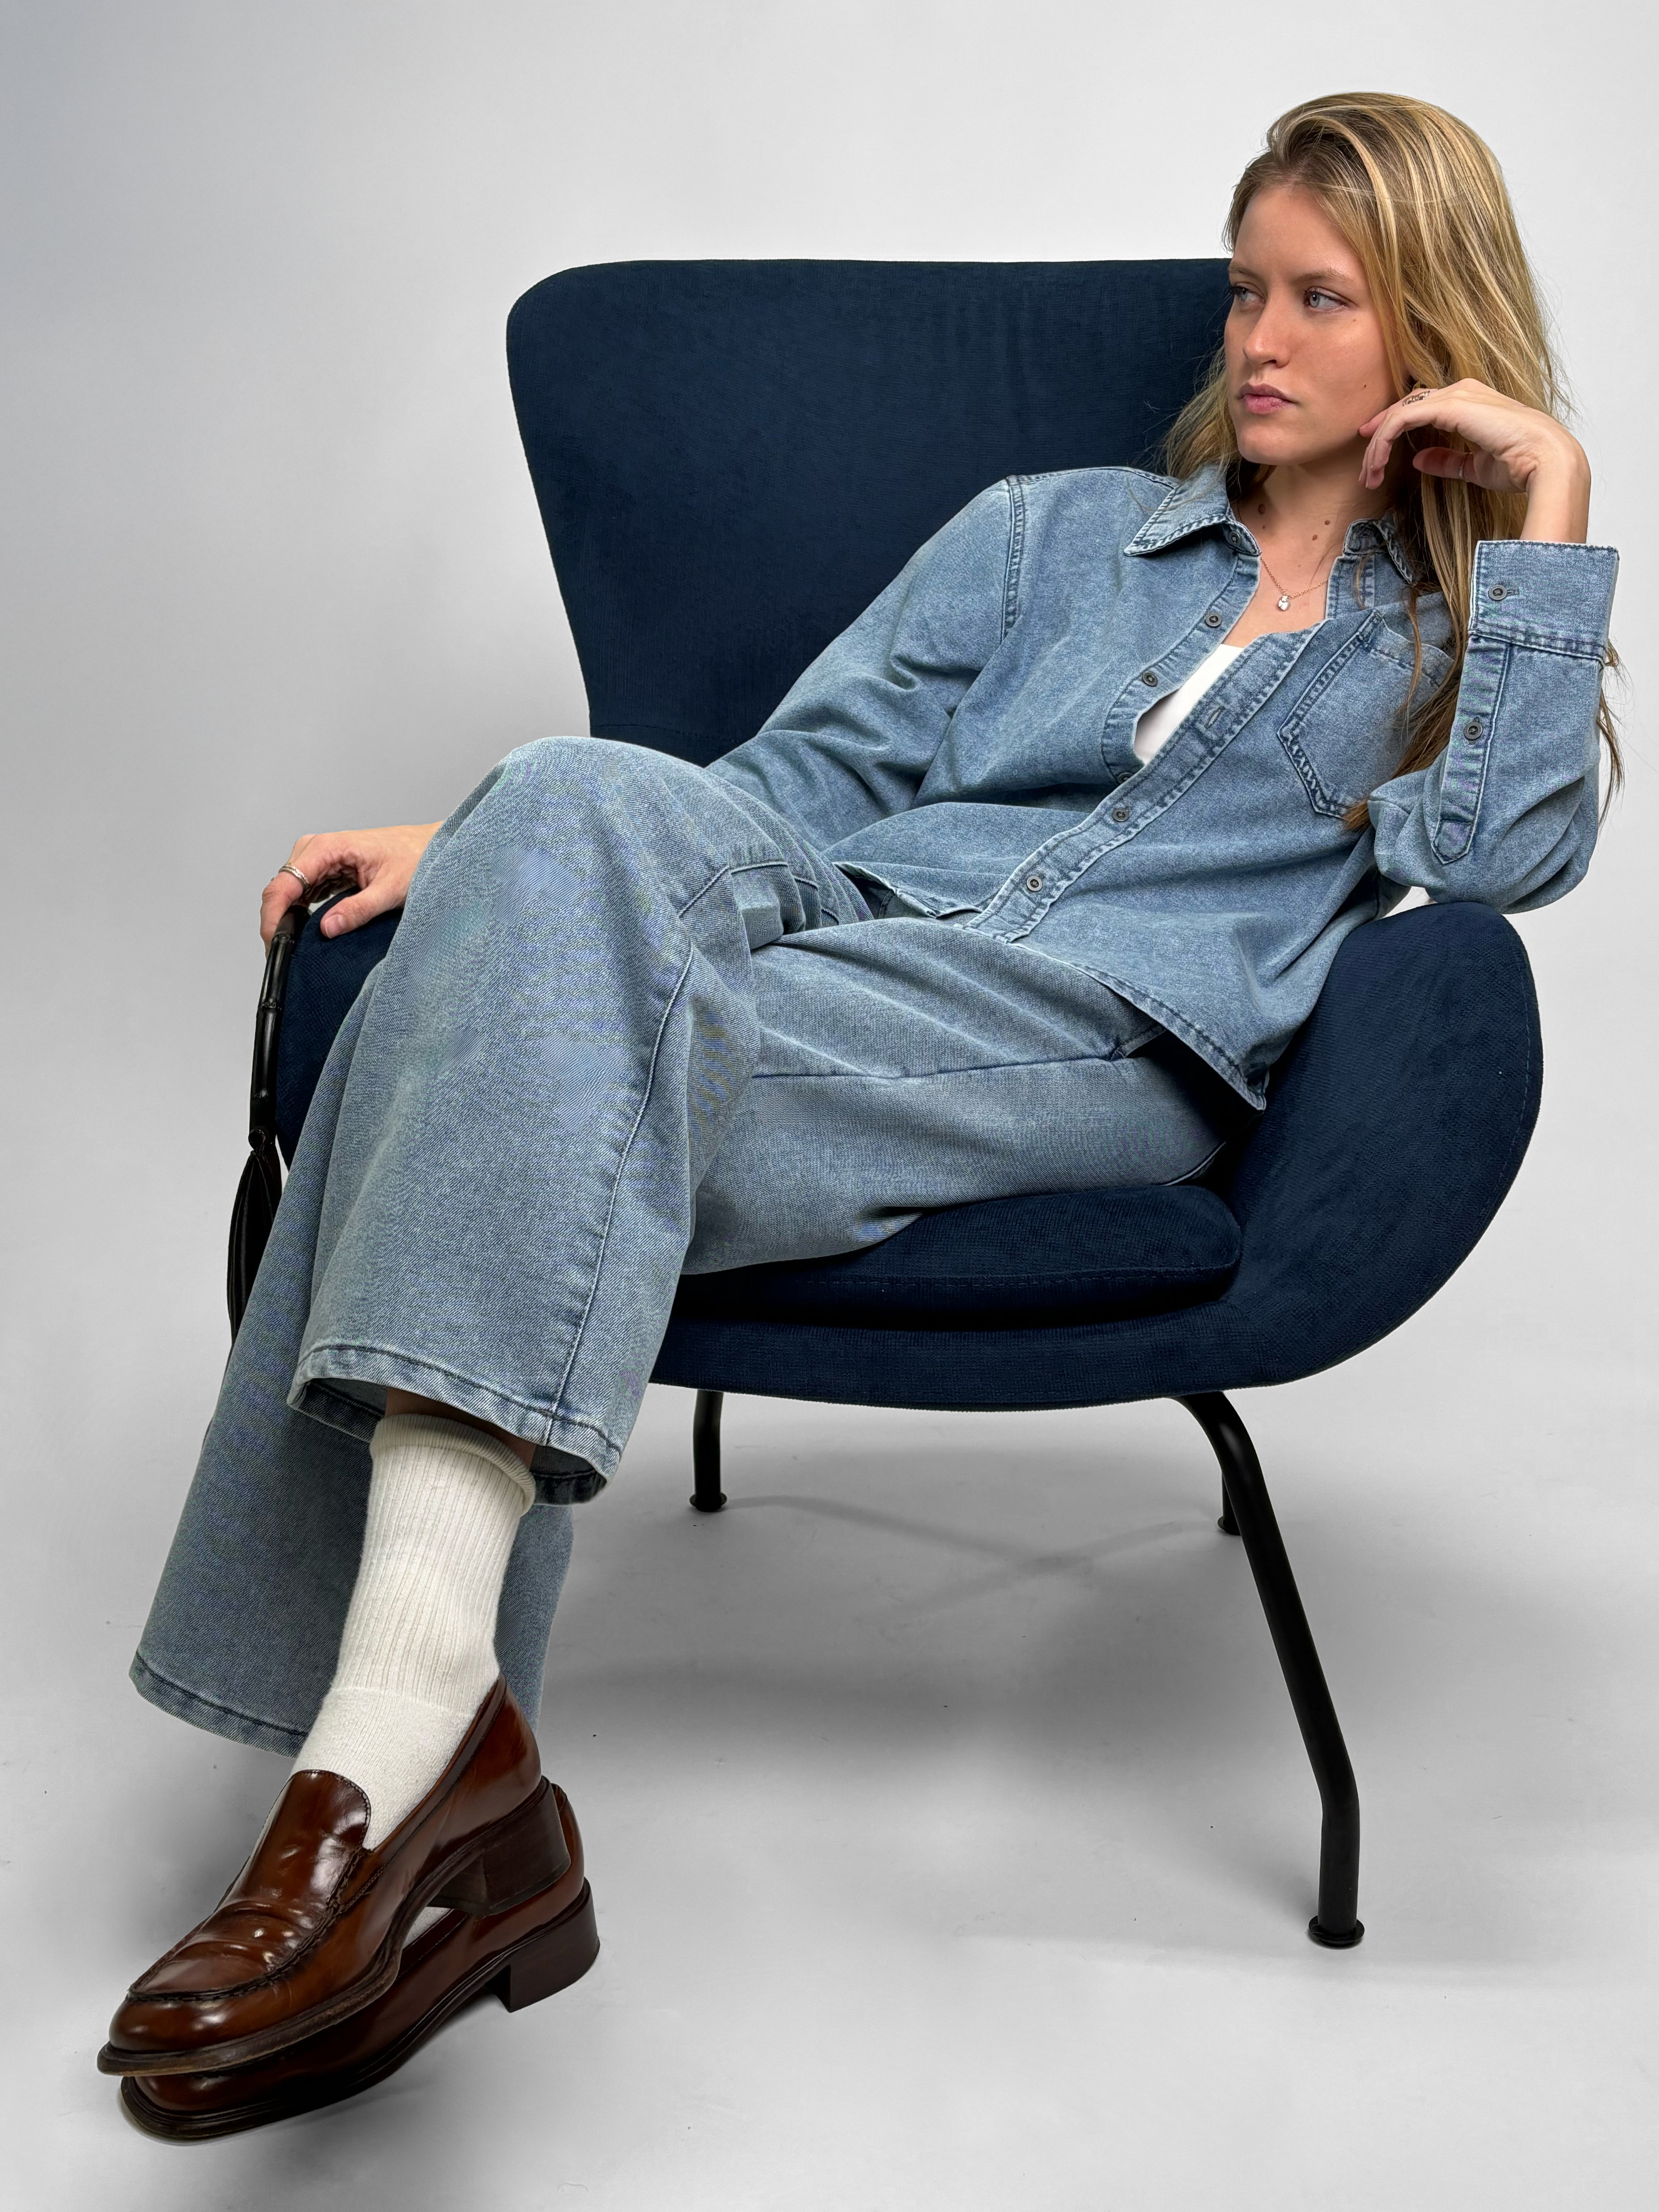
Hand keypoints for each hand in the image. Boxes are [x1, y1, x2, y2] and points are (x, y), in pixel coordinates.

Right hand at [260, 822, 441, 945]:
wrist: (431, 847)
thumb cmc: (416, 858)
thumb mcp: (391, 889)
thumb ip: (359, 909)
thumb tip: (327, 928)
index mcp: (328, 848)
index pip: (284, 884)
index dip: (272, 916)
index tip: (273, 943)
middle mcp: (317, 849)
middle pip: (281, 888)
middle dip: (277, 921)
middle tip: (285, 952)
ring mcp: (319, 859)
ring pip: (289, 892)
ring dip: (288, 917)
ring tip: (296, 945)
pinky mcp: (326, 870)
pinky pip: (303, 892)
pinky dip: (301, 911)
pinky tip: (310, 928)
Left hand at [1358, 378, 1590, 542]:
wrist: (1545, 460)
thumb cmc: (1521, 465)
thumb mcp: (1474, 466)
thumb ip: (1447, 461)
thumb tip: (1419, 460)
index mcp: (1470, 403)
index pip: (1421, 408)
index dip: (1393, 427)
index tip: (1374, 453)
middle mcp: (1461, 392)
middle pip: (1406, 407)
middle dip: (1380, 436)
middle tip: (1365, 467)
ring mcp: (1456, 396)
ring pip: (1400, 413)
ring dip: (1378, 444)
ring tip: (1368, 475)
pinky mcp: (1449, 406)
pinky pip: (1402, 420)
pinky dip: (1384, 441)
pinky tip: (1376, 463)